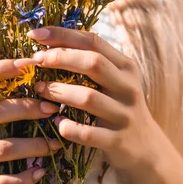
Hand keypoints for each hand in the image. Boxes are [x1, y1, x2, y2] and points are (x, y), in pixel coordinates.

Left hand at [26, 26, 159, 172]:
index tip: (35, 34)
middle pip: (93, 63)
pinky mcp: (117, 140)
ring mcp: (124, 114)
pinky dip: (69, 127)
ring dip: (59, 91)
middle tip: (36, 60)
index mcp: (125, 67)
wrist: (147, 149)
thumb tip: (48, 44)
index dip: (63, 35)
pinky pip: (88, 133)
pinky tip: (58, 123)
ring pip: (88, 98)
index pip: (93, 41)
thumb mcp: (114, 81)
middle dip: (60, 58)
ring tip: (39, 89)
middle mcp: (128, 87)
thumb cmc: (119, 108)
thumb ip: (91, 63)